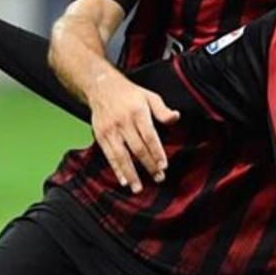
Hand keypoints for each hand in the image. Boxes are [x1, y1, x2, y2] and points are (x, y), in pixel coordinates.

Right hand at [88, 72, 180, 192]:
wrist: (101, 86)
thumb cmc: (130, 94)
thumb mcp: (149, 96)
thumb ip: (162, 110)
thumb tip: (176, 117)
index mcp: (138, 112)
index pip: (149, 136)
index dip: (156, 152)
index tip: (164, 166)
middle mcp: (123, 122)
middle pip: (137, 148)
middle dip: (148, 165)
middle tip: (159, 178)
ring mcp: (110, 130)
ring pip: (121, 155)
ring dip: (130, 173)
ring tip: (138, 188)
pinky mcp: (100, 135)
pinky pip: (109, 155)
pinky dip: (116, 169)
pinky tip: (123, 181)